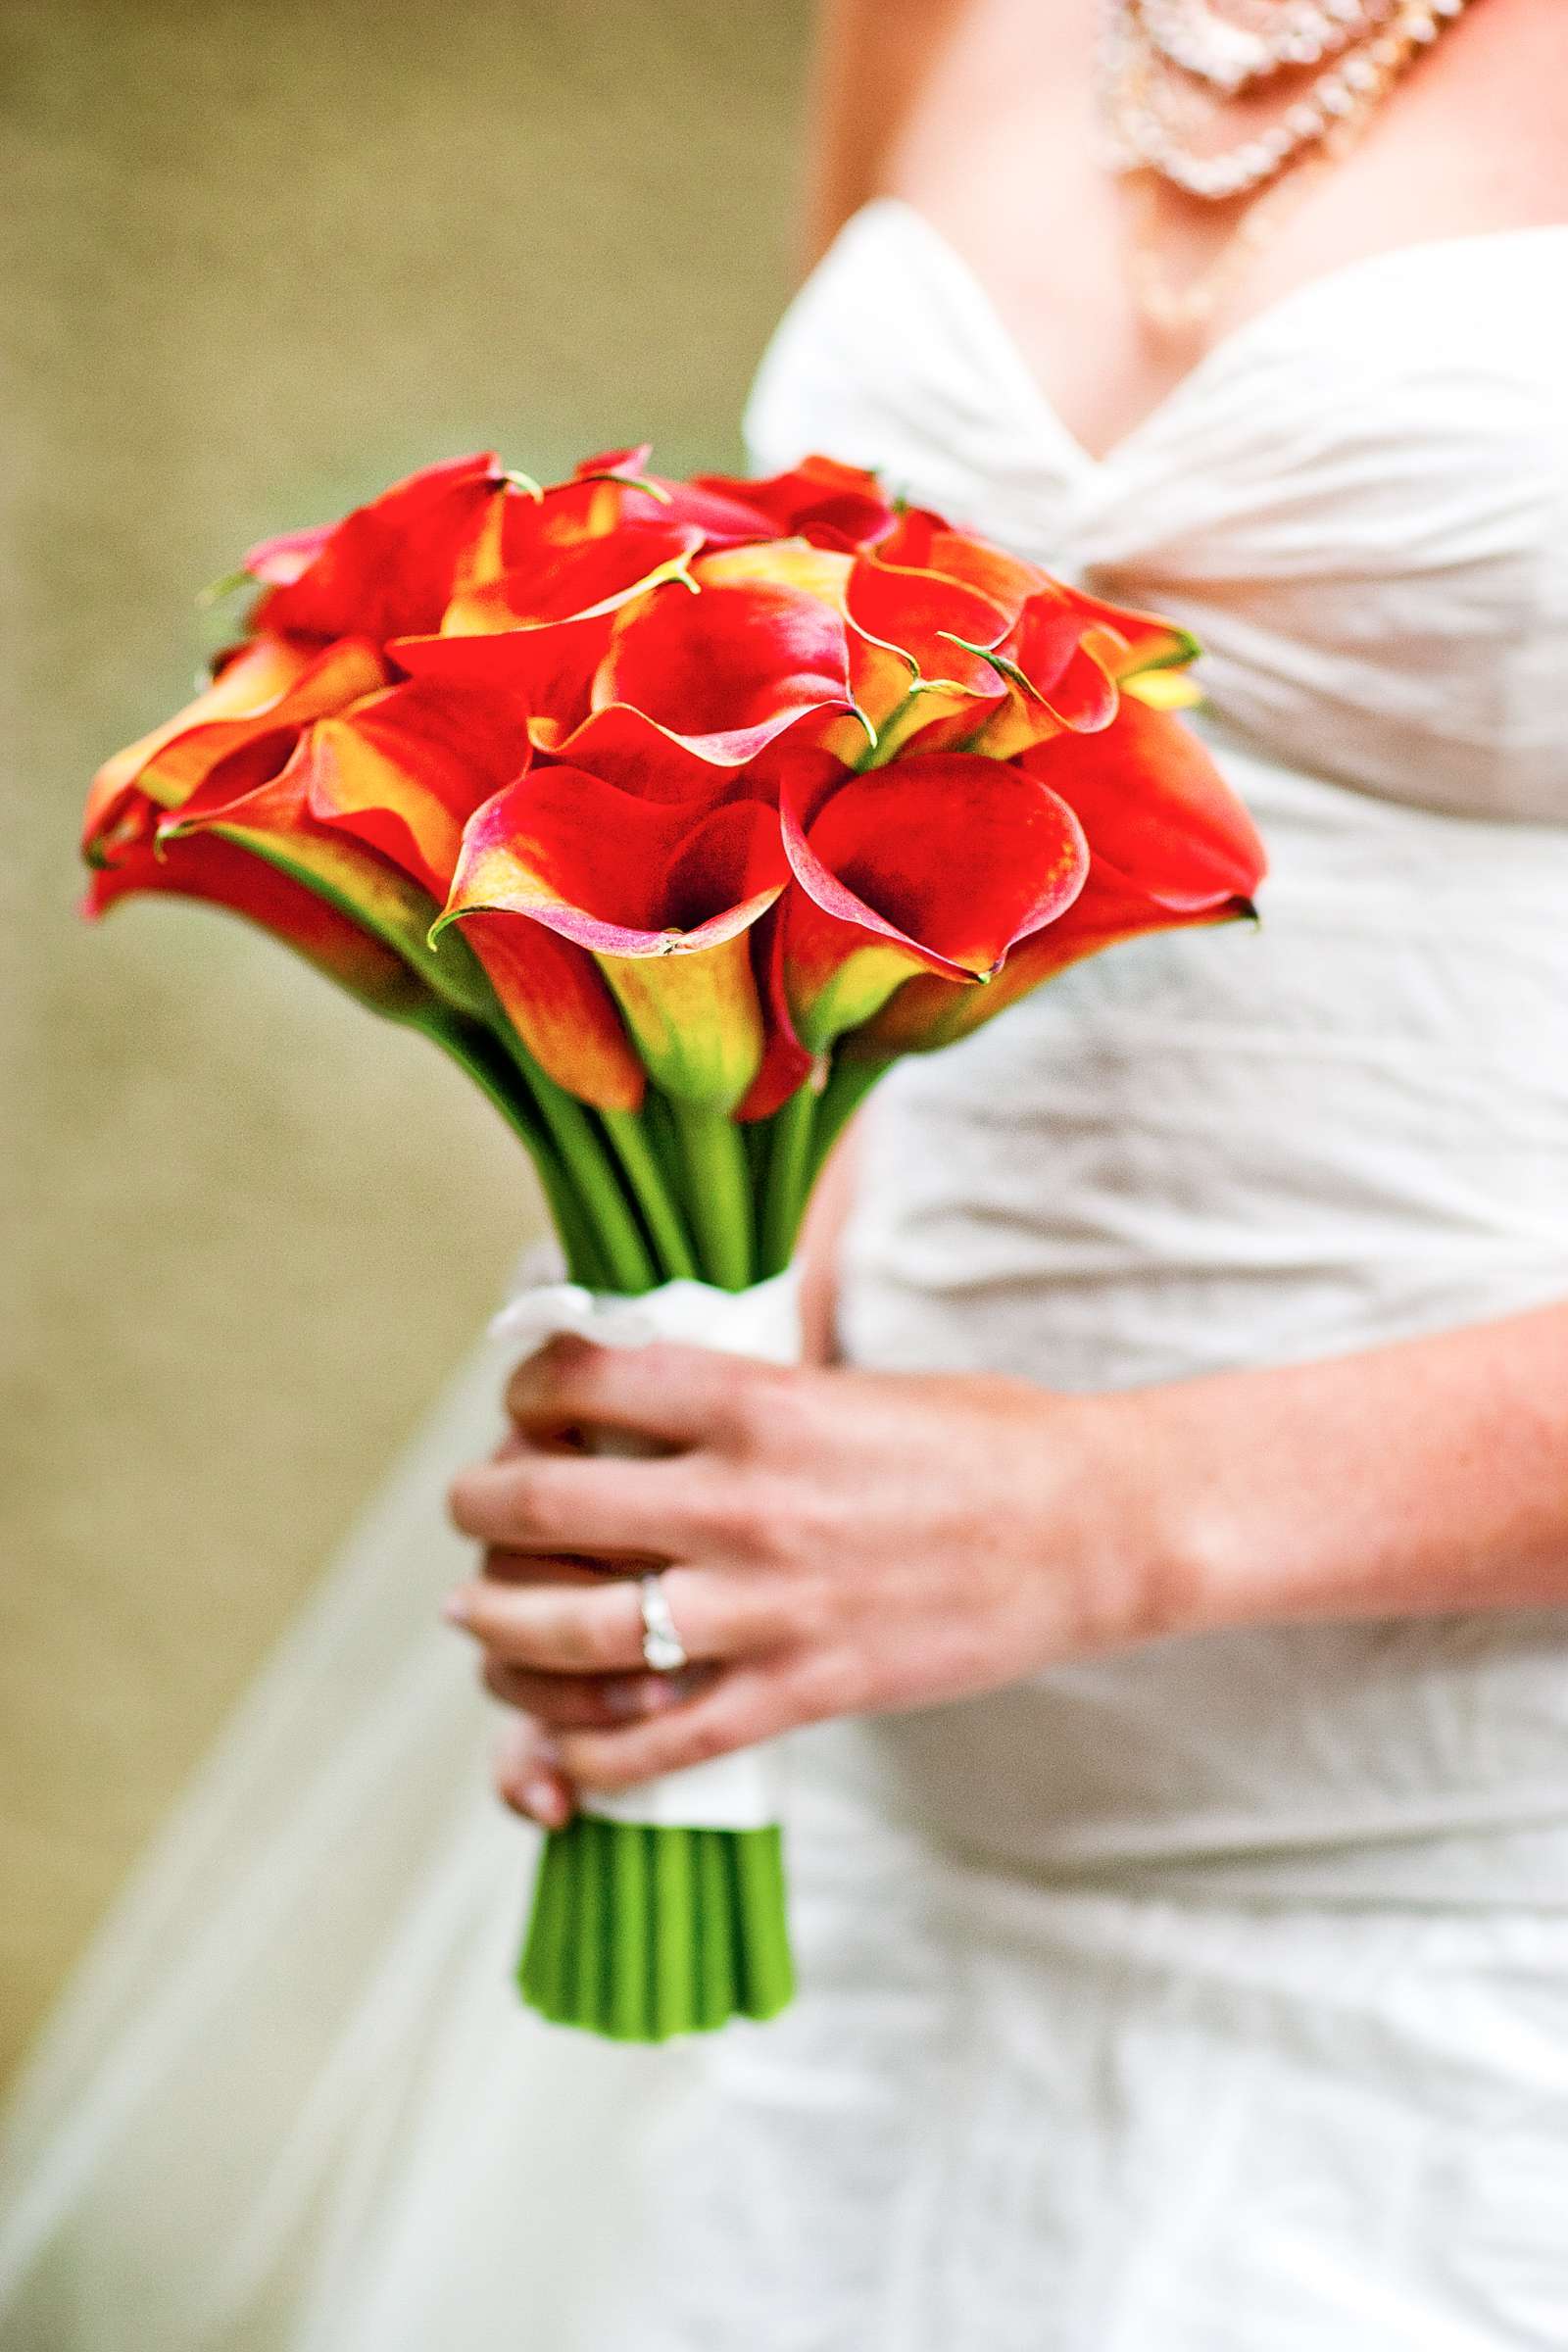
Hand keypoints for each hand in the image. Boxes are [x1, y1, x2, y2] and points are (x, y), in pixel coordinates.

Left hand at [444, 1335, 1179, 1824]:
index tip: (524, 1405)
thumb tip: (636, 1408)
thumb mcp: (846, 1385)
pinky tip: (557, 1747)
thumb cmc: (979, 1441)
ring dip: (498, 1632)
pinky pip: (654, 1745)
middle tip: (473, 1509)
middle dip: (479, 1508)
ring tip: (479, 1621)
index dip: (524, 1390)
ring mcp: (765, 1608)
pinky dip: (585, 1756)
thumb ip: (739, 1400)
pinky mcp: (800, 1695)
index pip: (579, 1381)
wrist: (1091, 1530)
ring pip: (569, 1635)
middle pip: (541, 1508)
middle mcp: (742, 1503)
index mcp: (755, 1400)